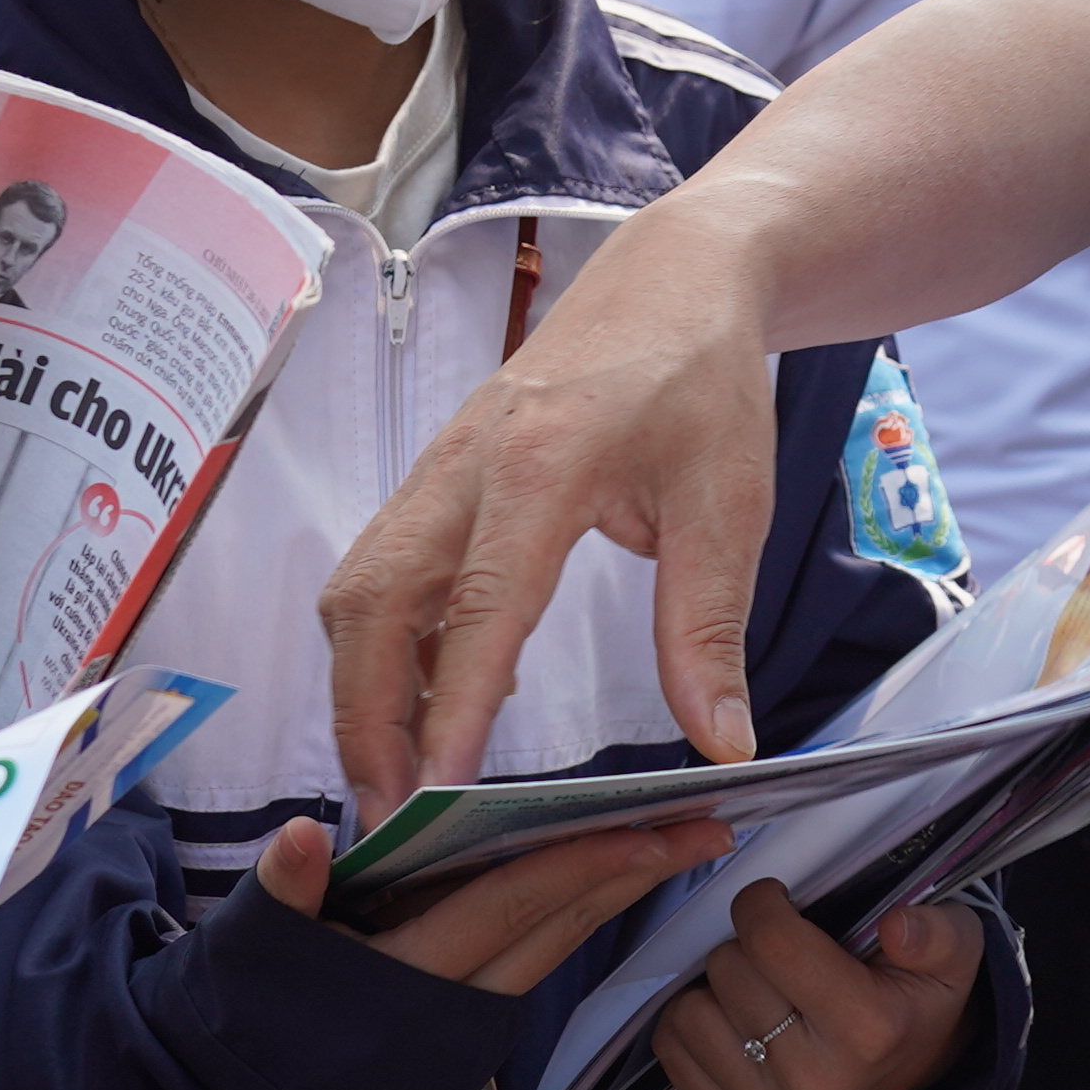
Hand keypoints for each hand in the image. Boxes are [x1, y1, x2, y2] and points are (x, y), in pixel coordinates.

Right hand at [256, 810, 729, 994]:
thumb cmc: (239, 1021)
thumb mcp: (247, 951)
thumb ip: (281, 890)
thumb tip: (299, 836)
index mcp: (406, 977)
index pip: (511, 906)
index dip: (585, 864)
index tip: (657, 828)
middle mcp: (452, 1005)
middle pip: (559, 928)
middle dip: (636, 876)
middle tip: (709, 826)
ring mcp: (464, 1024)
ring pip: (554, 946)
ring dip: (615, 894)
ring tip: (675, 842)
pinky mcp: (463, 1029)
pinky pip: (532, 960)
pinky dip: (573, 916)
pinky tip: (606, 880)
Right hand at [323, 226, 784, 816]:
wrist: (672, 276)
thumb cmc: (702, 380)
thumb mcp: (730, 504)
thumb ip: (707, 627)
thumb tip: (720, 745)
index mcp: (543, 465)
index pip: (478, 607)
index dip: (449, 709)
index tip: (435, 796)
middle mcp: (467, 465)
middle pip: (372, 602)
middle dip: (365, 715)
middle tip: (391, 814)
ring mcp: (438, 466)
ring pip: (358, 587)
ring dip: (362, 685)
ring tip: (399, 776)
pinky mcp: (435, 476)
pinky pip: (381, 569)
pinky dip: (387, 642)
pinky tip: (437, 695)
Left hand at [653, 882, 984, 1089]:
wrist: (915, 1068)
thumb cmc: (921, 994)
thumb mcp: (955, 950)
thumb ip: (936, 931)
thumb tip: (897, 926)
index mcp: (867, 1030)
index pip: (771, 941)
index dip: (762, 902)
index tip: (778, 899)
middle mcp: (814, 1081)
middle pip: (727, 970)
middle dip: (745, 943)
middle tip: (777, 949)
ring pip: (689, 1012)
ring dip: (713, 985)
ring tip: (754, 983)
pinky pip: (674, 1053)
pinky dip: (693, 1022)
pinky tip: (731, 1014)